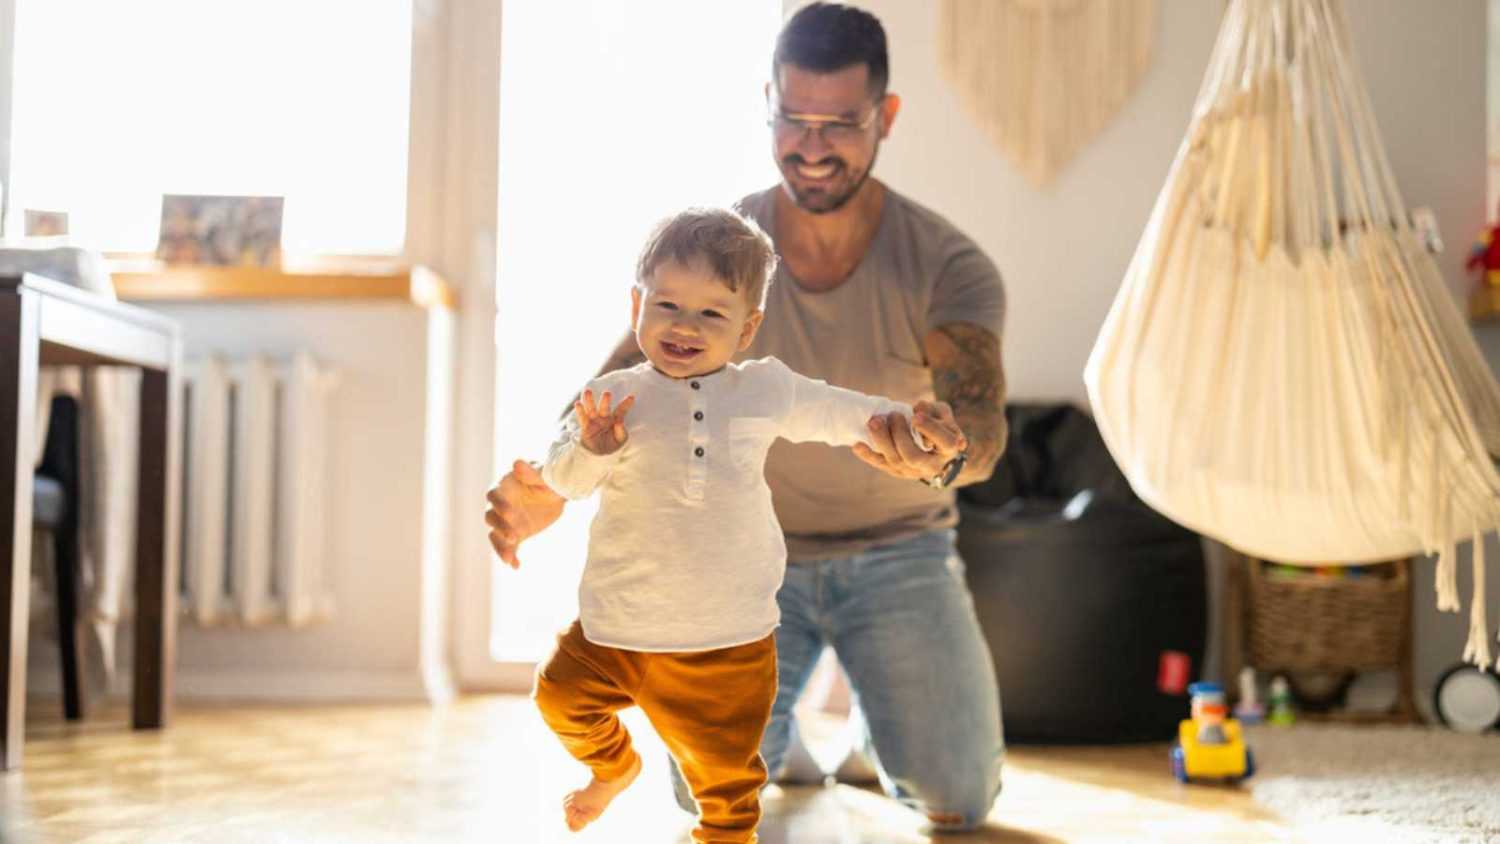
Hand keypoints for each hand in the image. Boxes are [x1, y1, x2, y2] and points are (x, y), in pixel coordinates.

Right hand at [485, 459, 565, 568]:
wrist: (559, 493)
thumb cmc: (550, 478)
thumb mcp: (545, 475)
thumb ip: (531, 472)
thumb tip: (516, 463)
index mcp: (504, 487)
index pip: (493, 496)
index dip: (500, 505)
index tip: (511, 514)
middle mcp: (501, 505)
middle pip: (491, 517)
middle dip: (500, 527)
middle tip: (514, 537)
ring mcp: (506, 521)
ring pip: (495, 535)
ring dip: (500, 546)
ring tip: (508, 559)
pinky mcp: (514, 534)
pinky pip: (508, 547)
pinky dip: (510, 556)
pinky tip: (515, 565)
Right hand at [575, 389, 635, 454]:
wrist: (600, 454)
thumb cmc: (613, 444)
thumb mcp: (620, 439)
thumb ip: (621, 431)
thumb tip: (619, 422)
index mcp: (615, 419)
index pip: (621, 410)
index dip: (626, 404)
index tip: (632, 397)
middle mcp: (604, 417)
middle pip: (604, 407)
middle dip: (605, 400)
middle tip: (607, 393)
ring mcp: (594, 420)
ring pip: (591, 409)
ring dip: (589, 400)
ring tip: (587, 391)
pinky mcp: (586, 426)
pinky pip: (583, 418)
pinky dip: (580, 411)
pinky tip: (578, 404)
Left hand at [852, 400, 967, 481]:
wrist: (935, 452)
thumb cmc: (939, 426)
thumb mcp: (942, 414)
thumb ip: (934, 410)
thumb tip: (918, 407)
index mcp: (949, 448)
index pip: (943, 441)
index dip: (930, 428)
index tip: (916, 415)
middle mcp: (931, 465)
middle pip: (913, 456)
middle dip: (900, 435)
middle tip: (893, 415)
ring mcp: (912, 471)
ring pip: (895, 461)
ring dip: (882, 441)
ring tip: (874, 422)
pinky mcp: (896, 471)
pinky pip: (881, 465)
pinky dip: (868, 455)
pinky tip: (857, 445)